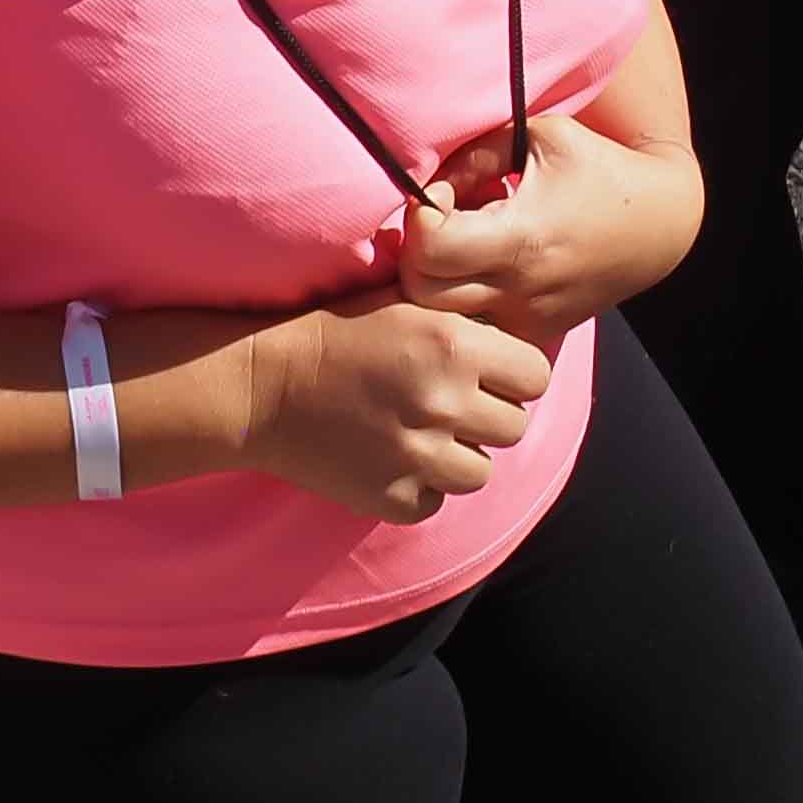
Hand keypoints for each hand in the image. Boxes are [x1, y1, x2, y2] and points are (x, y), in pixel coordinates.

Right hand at [243, 289, 553, 521]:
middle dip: (489, 416)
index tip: (490, 373)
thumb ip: (462, 310)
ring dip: (458, 456)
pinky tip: (393, 459)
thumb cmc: (336, 332)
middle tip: (453, 405)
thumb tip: (510, 311)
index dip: (515, 375)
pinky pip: (434, 502)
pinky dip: (420, 488)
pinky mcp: (392, 496)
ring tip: (423, 434)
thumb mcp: (405, 300)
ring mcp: (419, 456)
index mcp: (456, 345)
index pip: (535, 375)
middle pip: (514, 427)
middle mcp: (446, 402)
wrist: (266, 386)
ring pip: (480, 472)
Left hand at [396, 117, 698, 345]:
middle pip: (420, 294)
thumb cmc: (600, 167)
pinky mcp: (538, 333)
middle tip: (443, 224)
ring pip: (444, 321)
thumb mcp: (541, 137)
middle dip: (416, 254)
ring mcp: (529, 319)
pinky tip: (486, 271)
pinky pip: (479, 329)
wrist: (661, 224)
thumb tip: (427, 187)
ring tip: (463, 248)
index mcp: (521, 238)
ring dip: (438, 284)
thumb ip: (477, 155)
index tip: (443, 195)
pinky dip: (467, 304)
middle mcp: (521, 289)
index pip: (428, 248)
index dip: (421, 216)